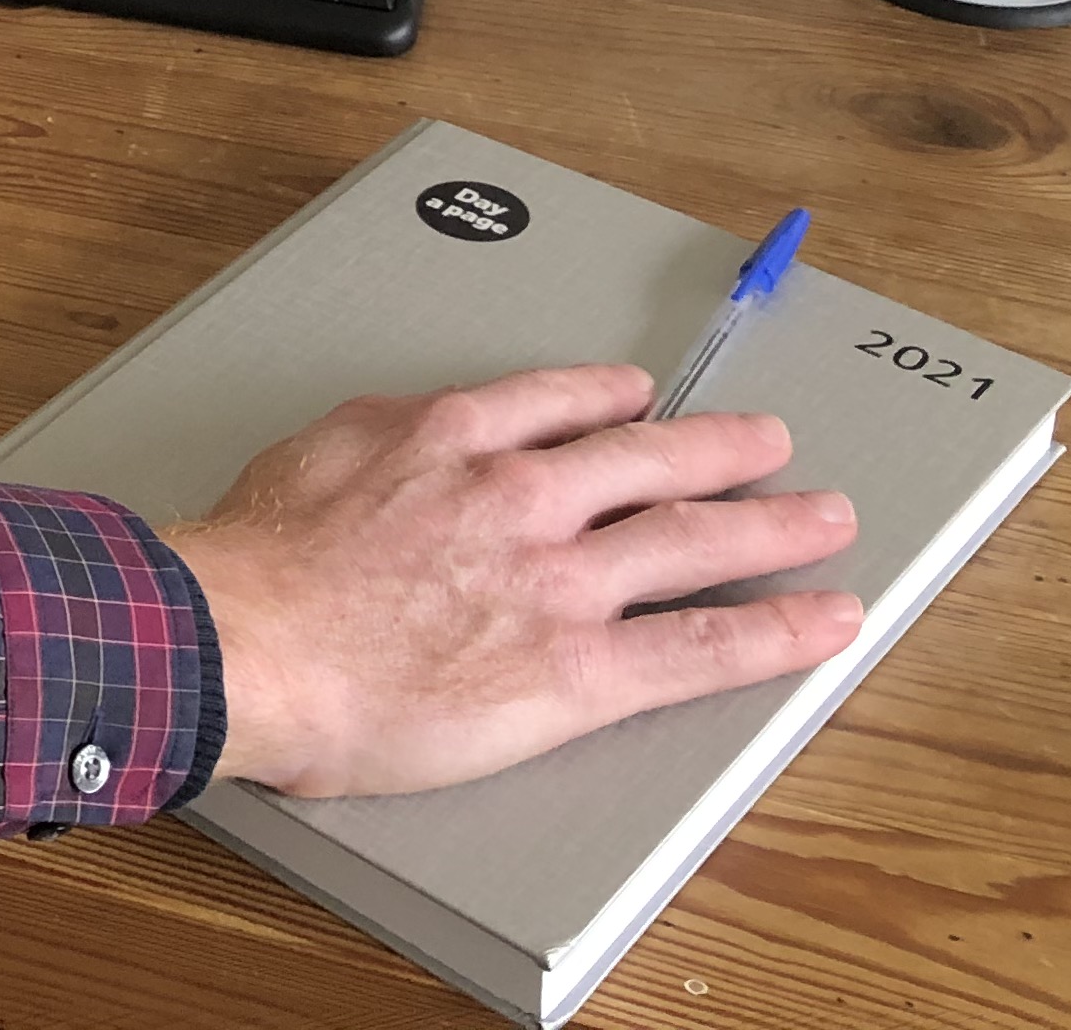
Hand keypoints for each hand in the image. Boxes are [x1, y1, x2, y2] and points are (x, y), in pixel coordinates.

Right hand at [158, 363, 862, 798]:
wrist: (247, 643)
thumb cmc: (259, 564)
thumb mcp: (313, 452)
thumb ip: (380, 433)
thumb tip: (411, 426)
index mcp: (453, 438)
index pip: (560, 403)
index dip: (614, 399)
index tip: (643, 398)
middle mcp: (522, 496)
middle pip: (650, 460)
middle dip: (722, 449)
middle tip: (769, 443)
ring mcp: (559, 582)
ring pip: (694, 540)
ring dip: (772, 525)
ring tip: (823, 517)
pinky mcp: (578, 672)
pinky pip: (701, 648)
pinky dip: (776, 633)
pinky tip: (823, 622)